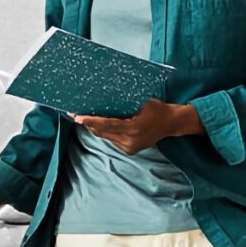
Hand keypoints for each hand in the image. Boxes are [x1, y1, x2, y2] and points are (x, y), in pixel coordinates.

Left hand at [70, 99, 204, 154]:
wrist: (171, 123)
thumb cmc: (156, 108)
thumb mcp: (142, 101)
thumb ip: (124, 102)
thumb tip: (104, 96)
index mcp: (133, 128)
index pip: (107, 125)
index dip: (91, 121)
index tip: (78, 117)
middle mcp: (130, 141)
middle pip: (103, 132)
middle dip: (89, 124)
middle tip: (74, 114)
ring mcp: (130, 147)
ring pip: (105, 136)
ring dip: (95, 128)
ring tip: (82, 118)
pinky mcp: (129, 150)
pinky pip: (112, 139)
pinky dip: (105, 131)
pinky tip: (97, 124)